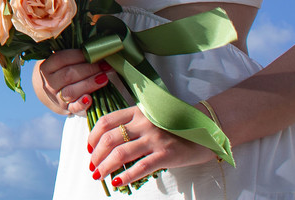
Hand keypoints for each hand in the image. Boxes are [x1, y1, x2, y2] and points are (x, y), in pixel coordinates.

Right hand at [35, 49, 112, 115]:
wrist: (54, 92)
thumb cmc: (63, 71)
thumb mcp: (62, 62)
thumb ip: (74, 56)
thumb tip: (95, 48)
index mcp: (46, 68)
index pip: (60, 59)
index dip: (78, 55)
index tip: (94, 52)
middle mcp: (49, 84)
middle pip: (68, 75)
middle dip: (88, 69)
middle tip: (104, 65)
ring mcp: (57, 98)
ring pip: (71, 91)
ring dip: (89, 83)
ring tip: (104, 78)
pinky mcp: (67, 109)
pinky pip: (74, 108)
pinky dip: (82, 104)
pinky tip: (90, 98)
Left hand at [85, 106, 216, 188]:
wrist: (206, 130)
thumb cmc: (175, 126)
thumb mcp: (151, 117)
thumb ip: (133, 124)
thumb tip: (108, 142)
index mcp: (137, 111)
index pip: (106, 121)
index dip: (93, 136)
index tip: (88, 148)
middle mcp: (144, 123)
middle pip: (110, 139)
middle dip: (96, 155)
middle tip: (92, 165)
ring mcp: (155, 138)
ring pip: (121, 154)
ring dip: (105, 166)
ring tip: (100, 175)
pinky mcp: (166, 154)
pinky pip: (140, 167)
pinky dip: (126, 176)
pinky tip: (118, 182)